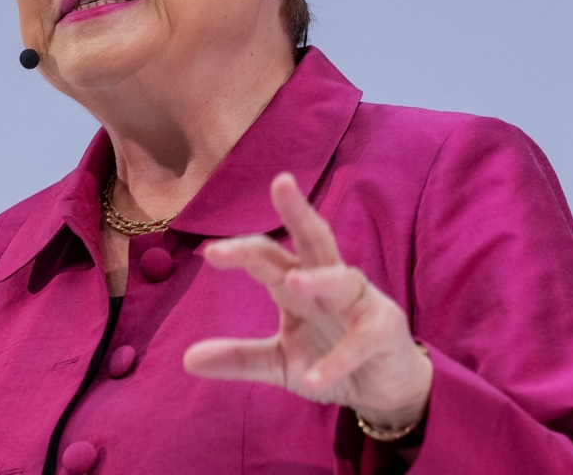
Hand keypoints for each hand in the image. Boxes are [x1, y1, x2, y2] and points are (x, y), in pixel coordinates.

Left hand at [182, 173, 432, 431]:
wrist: (386, 390)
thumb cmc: (330, 360)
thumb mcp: (280, 362)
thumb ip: (239, 357)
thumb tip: (187, 359)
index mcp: (300, 283)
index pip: (269, 255)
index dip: (242, 251)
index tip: (209, 253)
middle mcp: (330, 283)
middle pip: (313, 239)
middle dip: (298, 211)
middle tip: (280, 183)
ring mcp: (360, 304)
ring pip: (339, 280)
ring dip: (316, 281)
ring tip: (292, 283)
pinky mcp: (383, 333)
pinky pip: (358, 343)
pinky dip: (336, 360)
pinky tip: (316, 379)